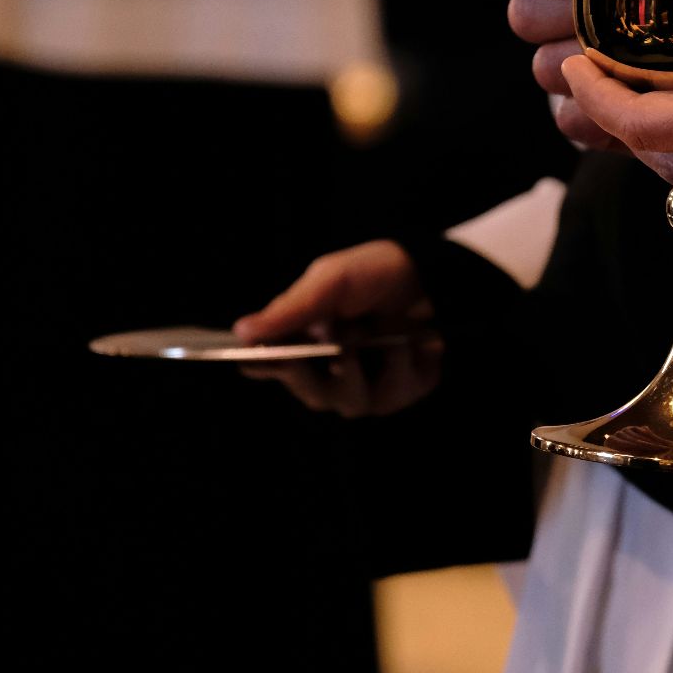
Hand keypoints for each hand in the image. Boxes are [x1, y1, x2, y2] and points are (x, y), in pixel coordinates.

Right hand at [232, 240, 441, 417]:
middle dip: (314, 373)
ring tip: (375, 336)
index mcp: (304, 344)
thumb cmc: (373, 275)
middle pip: (313, 394)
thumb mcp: (331, 281)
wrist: (430, 271)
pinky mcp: (406, 390)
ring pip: (354, 401)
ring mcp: (370, 387)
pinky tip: (414, 340)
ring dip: (364, 366)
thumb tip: (242, 331)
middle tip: (322, 350)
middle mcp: (333, 374)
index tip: (254, 361)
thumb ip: (292, 308)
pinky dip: (404, 363)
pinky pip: (398, 392)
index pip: (272, 368)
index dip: (262, 368)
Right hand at [491, 0, 645, 149]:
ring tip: (615, 52)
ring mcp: (589, 66)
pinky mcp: (609, 115)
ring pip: (545, 68)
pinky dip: (590, 111)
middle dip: (550, 13)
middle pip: (523, 16)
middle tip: (588, 12)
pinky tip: (627, 97)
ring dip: (572, 60)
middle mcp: (571, 13)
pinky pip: (572, 120)